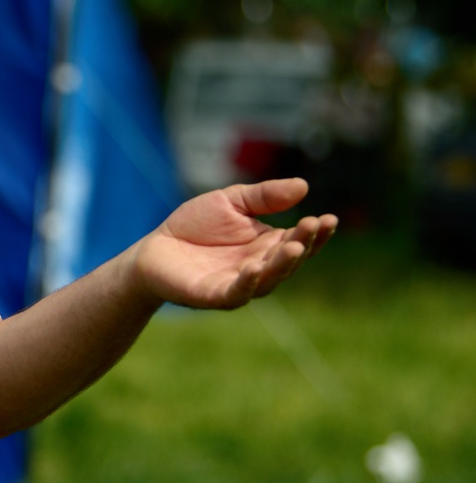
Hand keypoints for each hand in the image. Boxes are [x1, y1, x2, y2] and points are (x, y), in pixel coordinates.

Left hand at [132, 178, 337, 309]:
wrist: (154, 248)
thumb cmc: (194, 226)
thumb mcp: (231, 201)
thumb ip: (264, 197)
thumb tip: (303, 186)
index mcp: (268, 246)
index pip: (300, 241)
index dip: (317, 232)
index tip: (329, 218)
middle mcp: (260, 268)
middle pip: (289, 260)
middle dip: (304, 243)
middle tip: (313, 226)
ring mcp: (239, 284)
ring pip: (269, 279)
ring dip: (283, 264)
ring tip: (295, 247)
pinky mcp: (214, 295)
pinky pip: (236, 293)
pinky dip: (248, 283)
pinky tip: (255, 267)